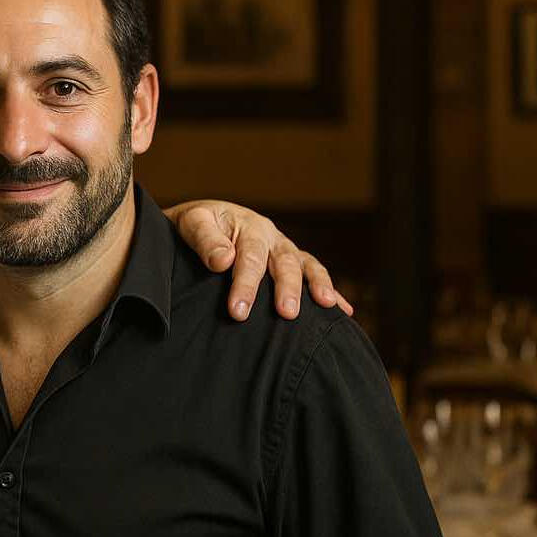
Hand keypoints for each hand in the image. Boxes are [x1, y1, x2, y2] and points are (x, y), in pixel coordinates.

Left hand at [164, 201, 353, 322]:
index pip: (249, 257)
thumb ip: (204, 240)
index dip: (245, 284)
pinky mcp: (290, 261)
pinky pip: (313, 273)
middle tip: (285, 314)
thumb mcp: (192, 223)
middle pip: (283, 263)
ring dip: (316, 285)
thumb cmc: (194, 226)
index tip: (238, 311)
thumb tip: (223, 261)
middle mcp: (270, 236)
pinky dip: (330, 289)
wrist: (198, 222)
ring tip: (327, 306)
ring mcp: (282, 248)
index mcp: (247, 225)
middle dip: (286, 289)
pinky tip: (344, 311)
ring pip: (304, 265)